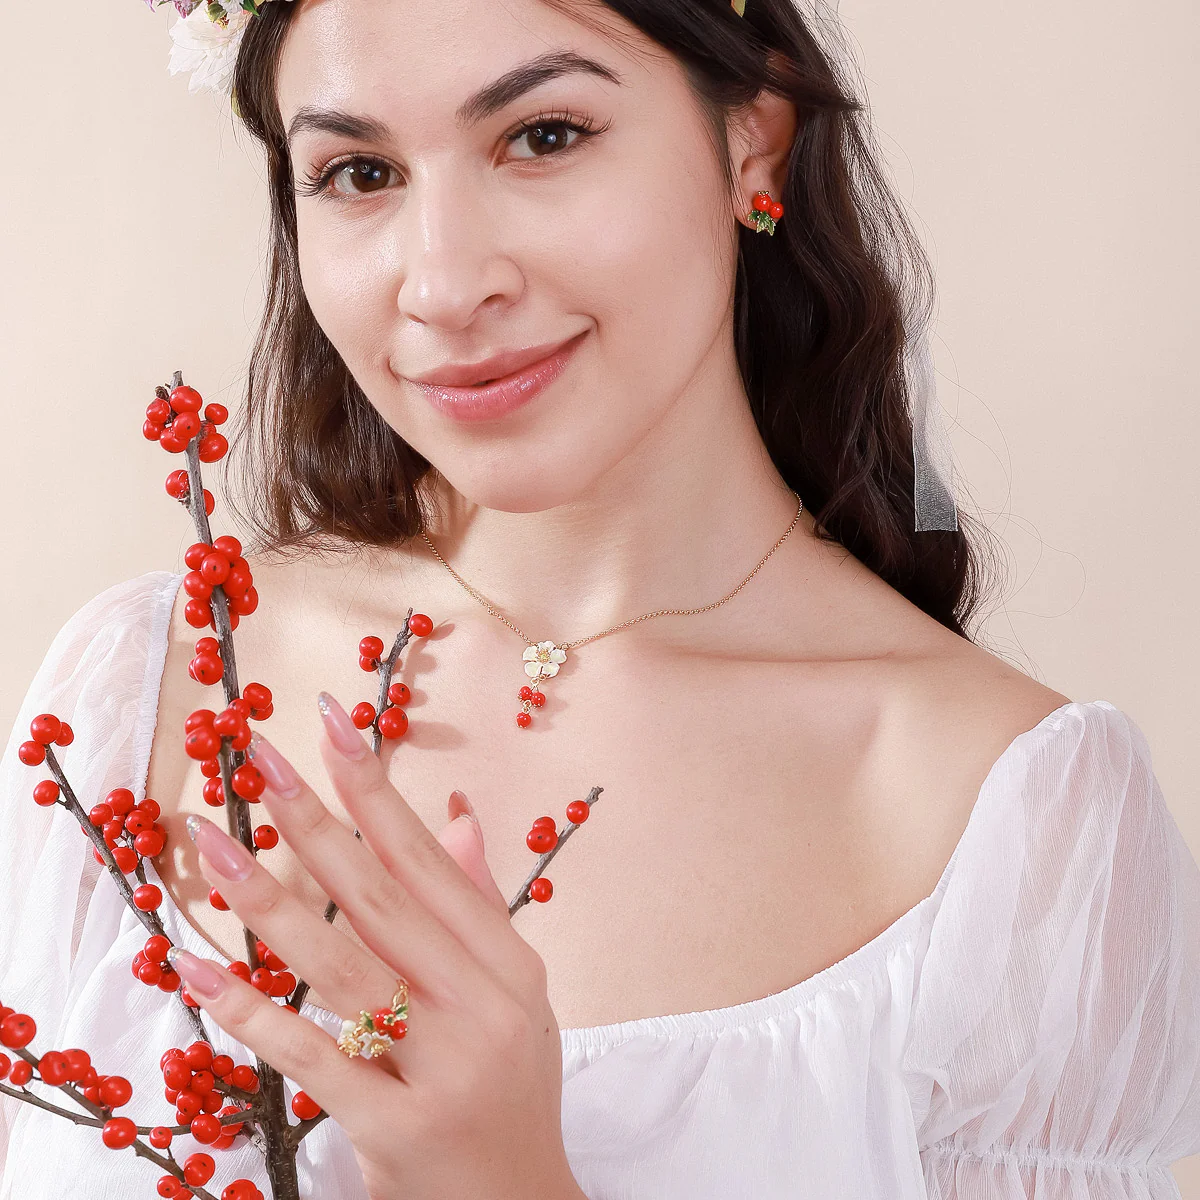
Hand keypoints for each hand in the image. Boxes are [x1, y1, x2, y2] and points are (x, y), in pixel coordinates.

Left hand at [169, 691, 584, 1199]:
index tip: (333, 726)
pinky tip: (201, 971)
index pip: (429, 862)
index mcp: (510, 964)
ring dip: (267, 902)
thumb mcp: (515, 994)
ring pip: (341, 968)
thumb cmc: (510, 1089)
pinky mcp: (398, 1128)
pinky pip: (313, 1058)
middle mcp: (483, 1006)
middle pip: (382, 900)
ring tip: (209, 846)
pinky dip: (254, 1012)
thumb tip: (454, 816)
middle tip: (257, 759)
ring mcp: (444, 1068)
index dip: (377, 792)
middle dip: (314, 822)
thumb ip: (476, 906)